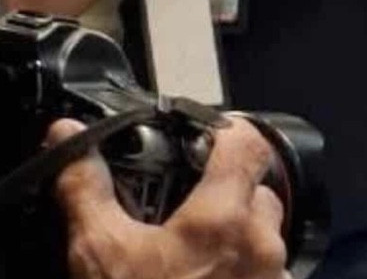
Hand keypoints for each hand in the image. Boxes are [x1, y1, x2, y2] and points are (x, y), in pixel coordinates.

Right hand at [50, 117, 288, 278]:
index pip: (250, 144)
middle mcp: (263, 245)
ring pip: (266, 237)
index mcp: (225, 218)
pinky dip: (242, 271)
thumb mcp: (99, 254)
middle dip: (230, 193)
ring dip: (238, 237)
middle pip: (260, 193)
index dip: (230, 134)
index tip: (208, 139)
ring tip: (192, 254)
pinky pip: (269, 275)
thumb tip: (66, 136)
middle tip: (189, 206)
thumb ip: (88, 189)